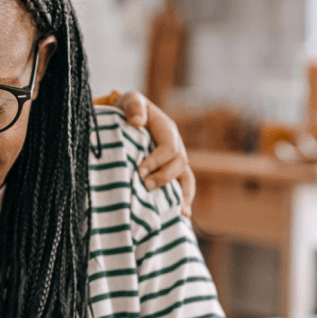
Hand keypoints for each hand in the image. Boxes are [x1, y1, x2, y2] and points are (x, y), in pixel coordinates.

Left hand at [109, 90, 196, 216]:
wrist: (130, 116)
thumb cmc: (130, 109)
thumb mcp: (130, 101)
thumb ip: (133, 107)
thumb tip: (137, 122)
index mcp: (168, 130)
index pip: (170, 148)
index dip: (157, 161)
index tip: (139, 171)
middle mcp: (176, 147)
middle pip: (180, 164)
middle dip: (164, 177)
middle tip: (145, 186)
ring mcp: (175, 162)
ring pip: (186, 179)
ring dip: (180, 195)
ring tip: (175, 211)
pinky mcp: (170, 173)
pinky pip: (182, 188)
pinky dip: (183, 202)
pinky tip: (181, 216)